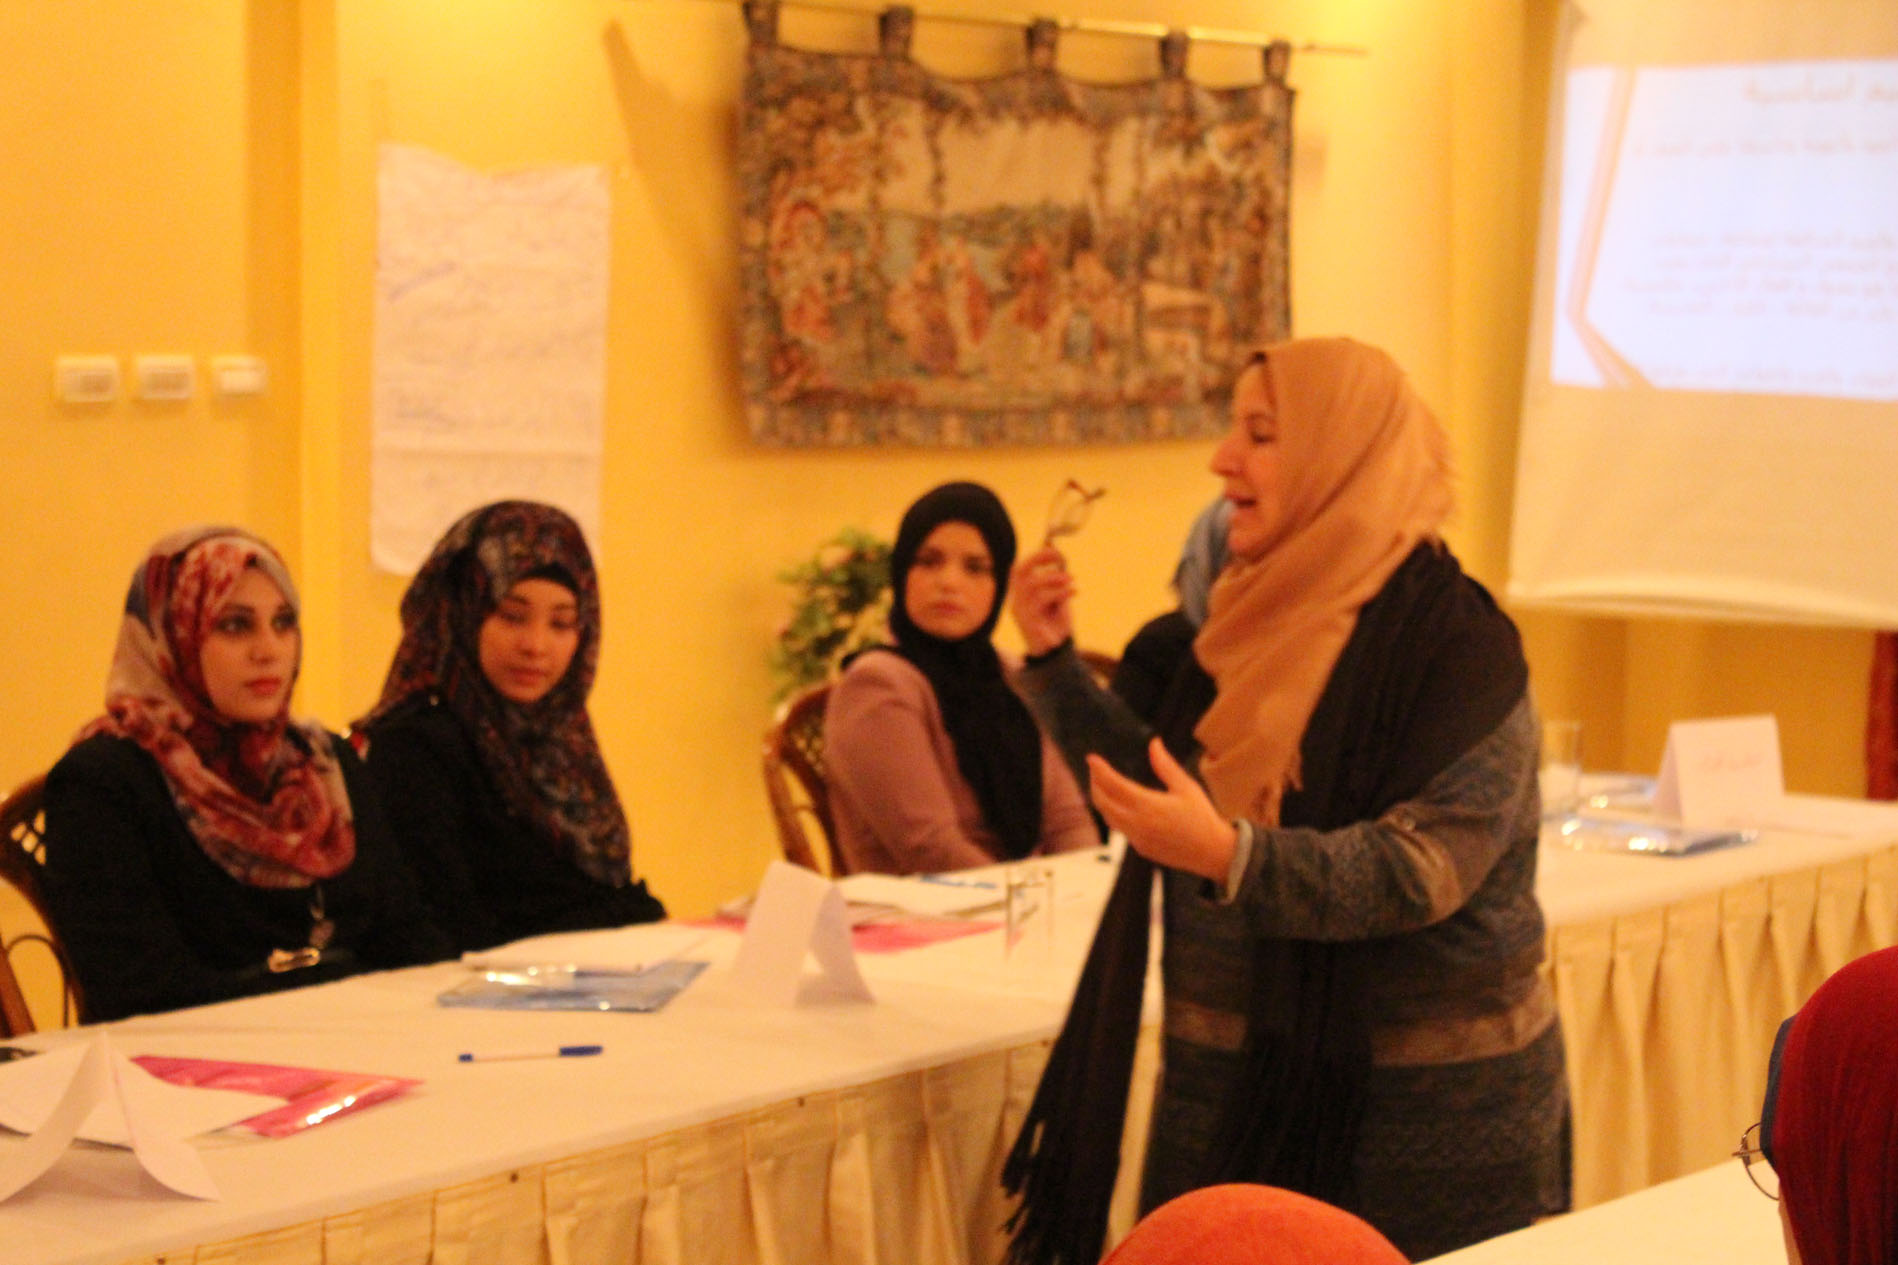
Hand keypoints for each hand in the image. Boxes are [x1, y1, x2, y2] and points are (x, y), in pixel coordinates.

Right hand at [1009, 545, 1075, 655]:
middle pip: (1021, 572)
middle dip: (1039, 559)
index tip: (1056, 552)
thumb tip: (1059, 559)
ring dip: (1054, 578)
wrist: (1055, 651)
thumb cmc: (1055, 623)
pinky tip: (1073, 592)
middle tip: (1060, 558)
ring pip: (1033, 585)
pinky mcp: (1028, 621)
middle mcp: (1017, 600)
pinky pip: (1041, 600)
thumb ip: (1055, 582)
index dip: (1036, 557)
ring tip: (1071, 580)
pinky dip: (1060, 592)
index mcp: (1021, 594)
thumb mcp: (1057, 598)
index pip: (1020, 569)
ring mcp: (1020, 611)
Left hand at [1086, 738, 1236, 881]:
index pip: (1114, 785)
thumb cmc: (1202, 817)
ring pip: (1108, 817)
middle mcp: (1137, 824)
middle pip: (1103, 802)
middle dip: (1095, 784)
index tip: (1091, 758)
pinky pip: (1120, 829)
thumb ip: (1166, 766)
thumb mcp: (1186, 787)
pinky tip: (1120, 805)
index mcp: (1148, 806)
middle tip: (1094, 770)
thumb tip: (1154, 743)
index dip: (1099, 770)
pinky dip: (1114, 814)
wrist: (1212, 853)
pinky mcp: (1141, 848)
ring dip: (1102, 800)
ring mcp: (1137, 839)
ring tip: (1102, 785)